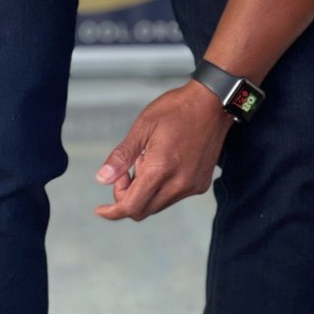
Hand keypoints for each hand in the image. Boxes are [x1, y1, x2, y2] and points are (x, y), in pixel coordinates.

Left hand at [94, 80, 231, 220]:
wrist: (213, 102)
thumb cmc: (178, 109)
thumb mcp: (143, 126)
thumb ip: (122, 156)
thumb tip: (103, 179)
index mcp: (161, 169)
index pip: (131, 207)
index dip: (112, 211)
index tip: (101, 208)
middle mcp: (179, 184)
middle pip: (143, 210)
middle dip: (128, 196)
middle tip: (128, 169)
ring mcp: (192, 185)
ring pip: (158, 205)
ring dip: (145, 192)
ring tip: (150, 159)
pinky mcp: (201, 183)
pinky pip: (174, 196)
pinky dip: (162, 188)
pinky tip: (165, 163)